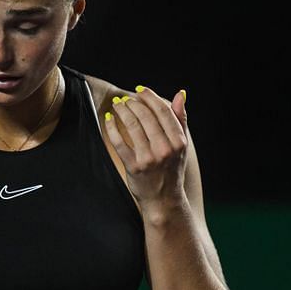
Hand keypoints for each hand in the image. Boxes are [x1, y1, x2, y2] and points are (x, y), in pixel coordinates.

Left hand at [104, 85, 189, 215]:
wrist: (163, 199)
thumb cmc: (172, 169)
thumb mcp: (182, 145)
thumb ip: (181, 119)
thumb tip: (181, 94)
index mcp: (179, 142)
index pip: (163, 111)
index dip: (150, 97)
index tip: (140, 90)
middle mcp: (165, 149)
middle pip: (146, 116)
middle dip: (134, 103)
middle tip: (126, 98)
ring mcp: (149, 159)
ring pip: (132, 126)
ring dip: (122, 111)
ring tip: (117, 105)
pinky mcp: (134, 167)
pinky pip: (119, 142)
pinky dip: (112, 127)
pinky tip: (109, 119)